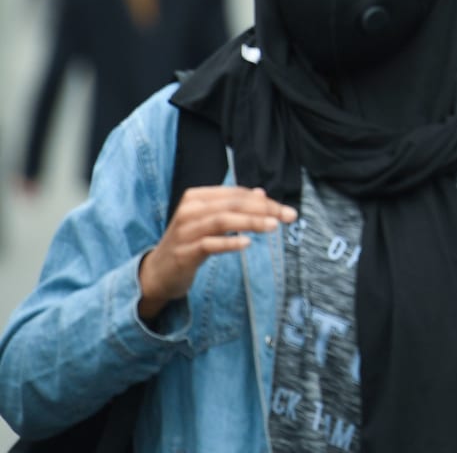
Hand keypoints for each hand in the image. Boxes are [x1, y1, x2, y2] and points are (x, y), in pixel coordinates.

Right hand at [138, 186, 296, 319]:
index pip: (236, 194)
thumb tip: (262, 193)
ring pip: (222, 221)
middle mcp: (189, 210)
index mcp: (197, 197)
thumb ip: (233, 206)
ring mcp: (185, 231)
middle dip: (264, 209)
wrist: (158, 272)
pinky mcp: (184, 253)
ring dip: (250, 222)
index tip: (286, 210)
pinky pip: (209, 245)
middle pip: (232, 205)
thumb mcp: (210, 221)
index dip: (263, 201)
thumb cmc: (189, 243)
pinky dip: (229, 243)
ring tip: (273, 226)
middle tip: (288, 216)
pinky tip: (247, 243)